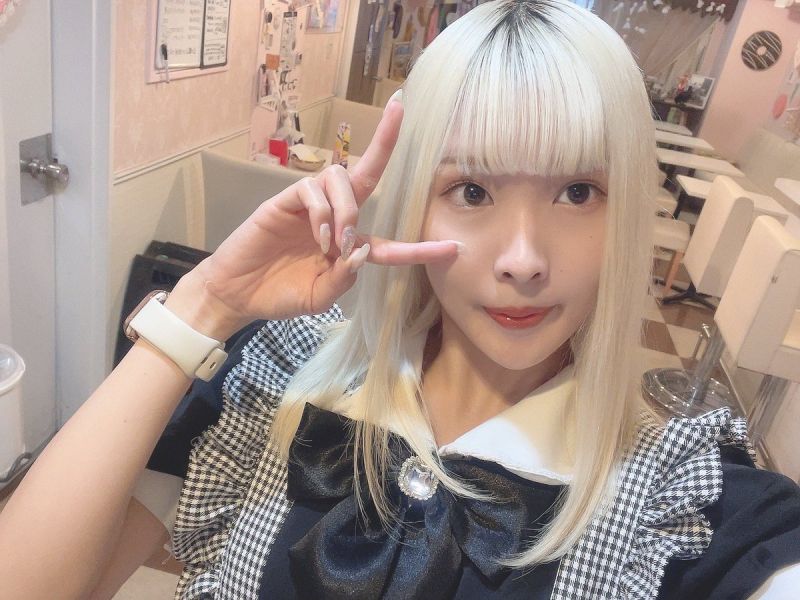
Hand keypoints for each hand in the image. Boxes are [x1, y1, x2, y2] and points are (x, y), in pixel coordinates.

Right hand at [167, 101, 459, 339]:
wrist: (237, 294)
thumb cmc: (279, 295)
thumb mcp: (319, 297)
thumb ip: (344, 278)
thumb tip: (361, 250)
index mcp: (348, 246)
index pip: (390, 244)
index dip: (420, 249)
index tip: (453, 248)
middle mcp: (335, 218)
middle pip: (366, 173)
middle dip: (386, 141)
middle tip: (401, 108)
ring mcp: (310, 206)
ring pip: (341, 180)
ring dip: (347, 210)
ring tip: (334, 241)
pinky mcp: (285, 200)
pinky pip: (313, 191)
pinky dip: (322, 214)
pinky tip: (317, 236)